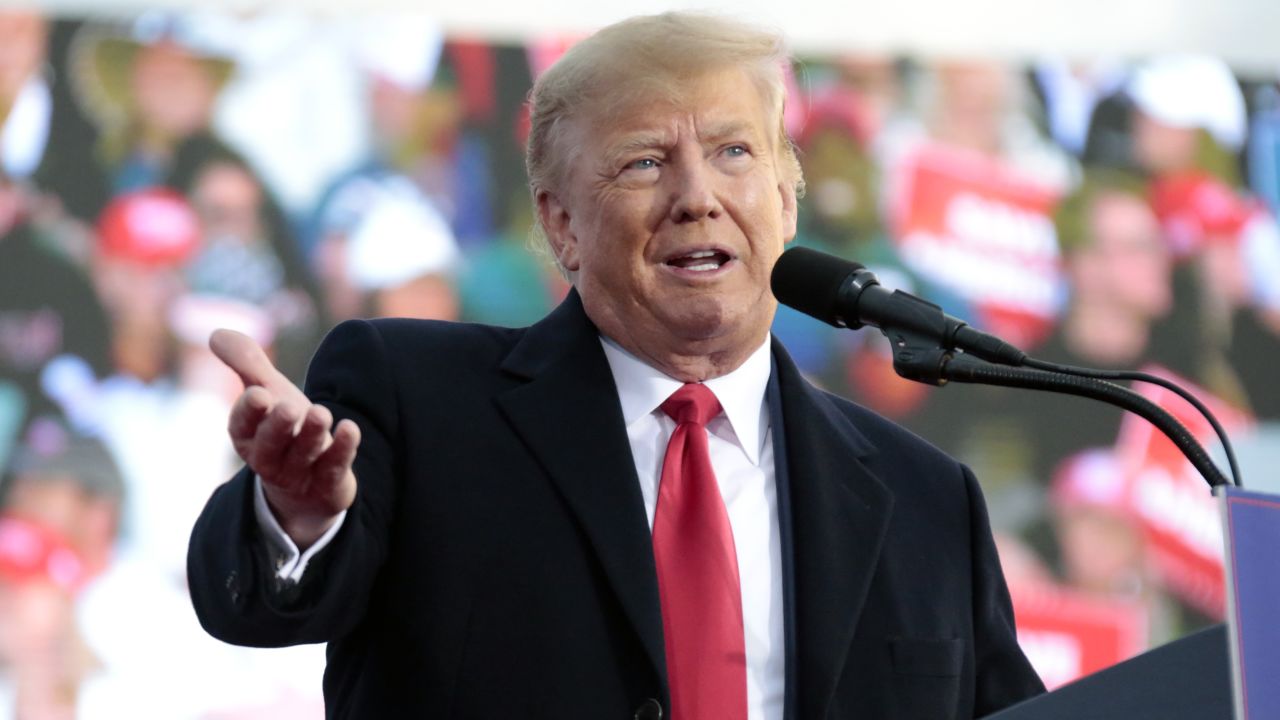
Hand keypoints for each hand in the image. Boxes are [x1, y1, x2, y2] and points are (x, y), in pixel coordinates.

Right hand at [210, 329, 359, 548]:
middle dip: (278, 426)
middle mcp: (268, 456)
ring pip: (302, 455)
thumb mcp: (267, 392)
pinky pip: (333, 468)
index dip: (249, 410)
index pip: (242, 423)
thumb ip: (247, 363)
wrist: (307, 481)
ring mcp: (298, 473)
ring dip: (312, 435)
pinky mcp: (326, 483)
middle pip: (270, 444)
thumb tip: (216, 334)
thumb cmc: (283, 428)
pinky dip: (343, 449)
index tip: (259, 394)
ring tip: (322, 413)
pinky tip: (351, 428)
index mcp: (247, 434)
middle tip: (289, 407)